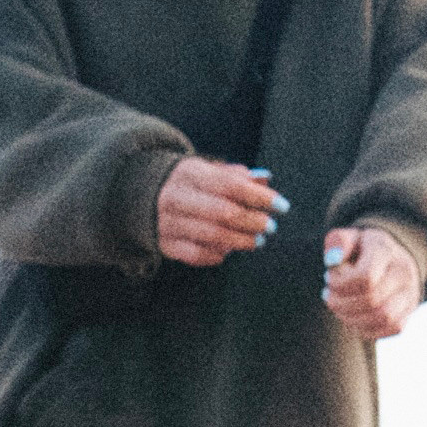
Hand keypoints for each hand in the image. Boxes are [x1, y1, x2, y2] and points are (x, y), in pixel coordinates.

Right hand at [156, 159, 285, 267]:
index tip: (282, 206)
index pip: (231, 185)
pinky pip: (196, 255)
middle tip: (270, 227)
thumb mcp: (209, 171)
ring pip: (211, 236)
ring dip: (240, 241)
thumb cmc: (190, 185)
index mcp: (191, 173)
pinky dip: (217, 255)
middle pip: (222, 212)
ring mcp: (168, 222)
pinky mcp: (165, 244)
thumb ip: (237, 176)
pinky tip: (229, 251)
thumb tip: (265, 180)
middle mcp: (176, 197)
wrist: (144, 196)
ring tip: (257, 241)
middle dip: (252, 221)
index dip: (259, 196)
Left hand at [323, 226, 421, 337]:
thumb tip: (333, 259)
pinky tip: (351, 316)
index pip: (366, 277)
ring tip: (338, 307)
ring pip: (383, 317)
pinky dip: (364, 328)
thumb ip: (338, 242)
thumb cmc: (362, 251)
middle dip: (342, 302)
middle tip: (328, 296)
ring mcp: (410, 293)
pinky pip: (388, 328)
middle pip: (373, 299)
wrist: (390, 260)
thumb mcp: (350, 239)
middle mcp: (404, 272)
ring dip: (351, 318)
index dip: (341, 284)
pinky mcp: (408, 312)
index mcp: (386, 251)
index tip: (329, 280)